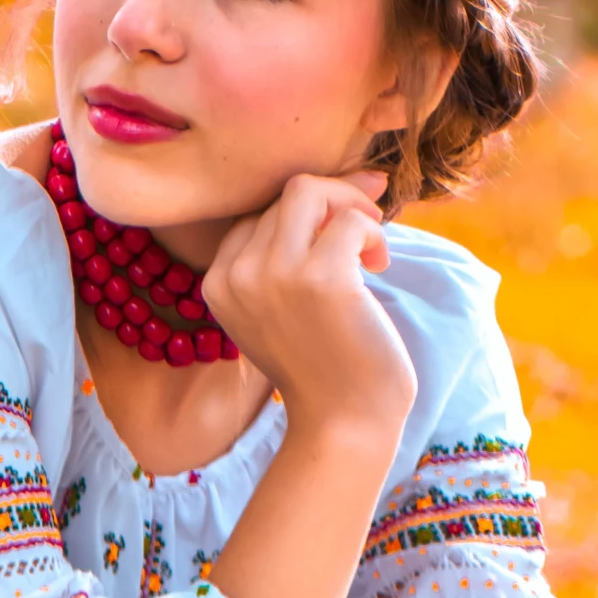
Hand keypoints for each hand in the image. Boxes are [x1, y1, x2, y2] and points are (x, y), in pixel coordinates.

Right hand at [204, 169, 416, 439]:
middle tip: (363, 243)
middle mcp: (236, 276)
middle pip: (286, 195)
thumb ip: (291, 251)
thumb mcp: (283, 308)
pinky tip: (380, 268)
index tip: (336, 237)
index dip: (305, 215)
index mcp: (218, 284)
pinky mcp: (320, 277)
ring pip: (309, 190)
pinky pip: (350, 220)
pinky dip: (373, 235)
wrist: (343, 423)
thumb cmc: (325, 366)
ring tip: (370, 248)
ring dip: (350, 207)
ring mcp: (274, 275)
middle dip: (334, 206)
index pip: (258, 213)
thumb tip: (365, 175)